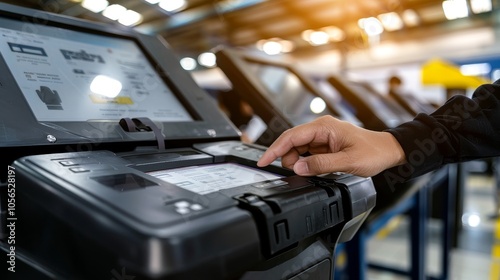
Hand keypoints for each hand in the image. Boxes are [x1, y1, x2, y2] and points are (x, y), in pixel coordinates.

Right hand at [257, 115, 405, 176]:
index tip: (263, 161)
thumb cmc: (373, 152)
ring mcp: (322, 136)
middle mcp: (320, 128)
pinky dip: (305, 162)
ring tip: (309, 171)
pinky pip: (308, 152)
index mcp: (324, 127)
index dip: (275, 149)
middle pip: (292, 142)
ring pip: (298, 148)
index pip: (291, 136)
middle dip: (286, 157)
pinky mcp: (325, 144)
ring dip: (297, 161)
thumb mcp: (347, 161)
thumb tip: (298, 167)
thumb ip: (321, 165)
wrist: (388, 151)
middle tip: (292, 171)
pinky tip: (312, 168)